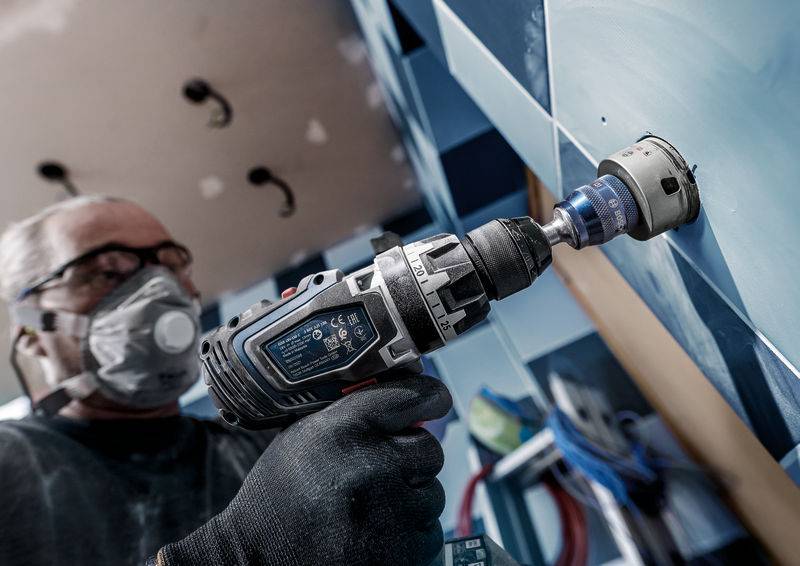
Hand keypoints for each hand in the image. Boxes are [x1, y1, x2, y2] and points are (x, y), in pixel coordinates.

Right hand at [159, 373, 451, 565]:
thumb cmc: (280, 496)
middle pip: (430, 449)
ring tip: (370, 508)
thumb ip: (354, 413)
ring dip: (410, 499)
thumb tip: (407, 403)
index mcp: (343, 429)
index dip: (429, 398)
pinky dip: (410, 534)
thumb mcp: (303, 435)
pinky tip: (376, 533)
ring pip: (433, 493)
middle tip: (381, 472)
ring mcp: (388, 513)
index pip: (413, 397)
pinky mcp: (401, 553)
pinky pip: (430, 532)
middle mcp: (370, 466)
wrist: (256, 561)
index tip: (433, 401)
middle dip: (411, 459)